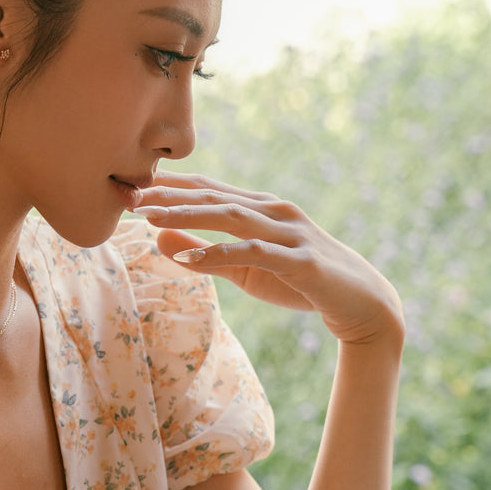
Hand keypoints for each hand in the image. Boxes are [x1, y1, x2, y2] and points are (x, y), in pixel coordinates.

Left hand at [135, 172, 403, 347]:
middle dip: (169, 194)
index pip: (208, 189)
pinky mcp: (299, 260)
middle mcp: (274, 211)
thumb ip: (204, 254)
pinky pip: (252, 252)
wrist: (362, 303)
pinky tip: (186, 257)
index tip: (130, 186)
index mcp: (260, 208)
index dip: (169, 186)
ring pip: (229, 216)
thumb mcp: (244, 270)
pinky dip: (217, 252)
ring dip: (187, 213)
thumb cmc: (301, 282)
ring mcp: (288, 233)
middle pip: (213, 196)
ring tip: (149, 216)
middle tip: (128, 195)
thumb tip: (157, 239)